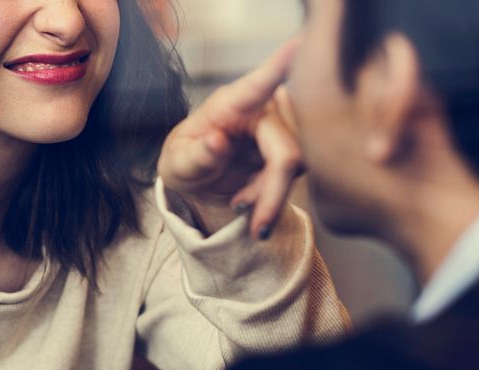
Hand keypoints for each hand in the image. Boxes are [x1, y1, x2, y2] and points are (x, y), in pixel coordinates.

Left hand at [158, 39, 302, 238]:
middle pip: (288, 152)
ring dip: (269, 196)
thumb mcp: (177, 163)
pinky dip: (273, 197)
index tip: (300, 43)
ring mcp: (284, 127)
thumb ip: (195, 155)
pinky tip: (252, 200)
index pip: (260, 83)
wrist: (198, 178)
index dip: (281, 64)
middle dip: (269, 192)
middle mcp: (265, 108)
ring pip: (297, 169)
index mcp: (232, 103)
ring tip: (239, 202)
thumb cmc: (185, 160)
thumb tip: (217, 141)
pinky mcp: (296, 147)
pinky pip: (296, 178)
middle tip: (245, 217)